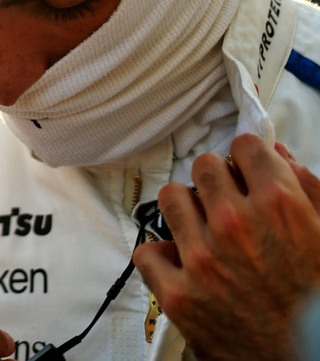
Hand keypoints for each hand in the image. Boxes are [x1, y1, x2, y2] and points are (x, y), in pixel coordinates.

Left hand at [133, 134, 319, 360]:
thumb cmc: (319, 304)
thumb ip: (308, 191)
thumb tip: (278, 156)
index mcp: (279, 208)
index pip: (245, 146)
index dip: (249, 159)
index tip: (248, 171)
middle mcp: (235, 226)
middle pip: (204, 167)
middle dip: (218, 181)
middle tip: (228, 203)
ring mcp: (202, 260)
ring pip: (170, 198)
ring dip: (187, 210)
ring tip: (205, 230)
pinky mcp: (179, 295)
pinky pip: (148, 251)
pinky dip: (164, 256)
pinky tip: (186, 264)